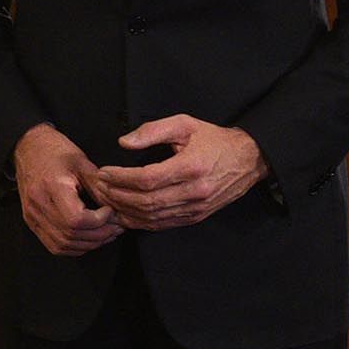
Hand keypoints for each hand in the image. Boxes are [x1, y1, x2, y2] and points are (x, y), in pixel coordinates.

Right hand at [12, 123, 121, 254]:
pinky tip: (88, 238)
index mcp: (51, 187)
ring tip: (106, 233)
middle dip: (99, 235)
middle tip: (116, 226)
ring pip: (64, 244)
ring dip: (89, 244)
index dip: (98, 221)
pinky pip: (54, 246)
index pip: (76, 219)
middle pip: (71, 234)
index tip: (110, 211)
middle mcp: (38, 205)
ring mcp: (32, 216)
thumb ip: (98, 186)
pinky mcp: (31, 222)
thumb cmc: (54, 150)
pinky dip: (74, 247)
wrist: (27, 147)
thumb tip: (116, 208)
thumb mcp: (81, 162)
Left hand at [91, 115, 267, 229]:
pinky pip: (163, 224)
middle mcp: (195, 191)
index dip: (121, 178)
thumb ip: (152, 130)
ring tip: (107, 200)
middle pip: (147, 201)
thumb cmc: (213, 139)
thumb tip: (124, 143)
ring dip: (126, 211)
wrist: (248, 159)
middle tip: (99, 187)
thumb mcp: (184, 124)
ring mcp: (197, 208)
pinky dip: (141, 222)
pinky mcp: (197, 217)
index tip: (104, 172)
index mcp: (191, 166)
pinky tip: (125, 214)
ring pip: (153, 217)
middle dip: (118, 195)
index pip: (147, 179)